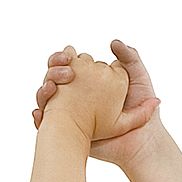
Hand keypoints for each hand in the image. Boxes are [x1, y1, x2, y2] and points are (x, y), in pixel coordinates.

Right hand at [36, 37, 156, 162]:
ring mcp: (70, 111)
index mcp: (88, 79)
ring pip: (46, 97)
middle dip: (52, 72)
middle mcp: (76, 93)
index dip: (62, 58)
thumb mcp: (138, 77)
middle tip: (64, 74)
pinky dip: (40, 116)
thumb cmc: (141, 107)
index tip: (67, 56)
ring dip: (44, 90)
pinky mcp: (68, 130)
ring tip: (52, 89)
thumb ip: (129, 57)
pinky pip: (46, 122)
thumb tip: (112, 42)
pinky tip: (40, 113)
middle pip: (52, 77)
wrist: (142, 140)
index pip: (67, 63)